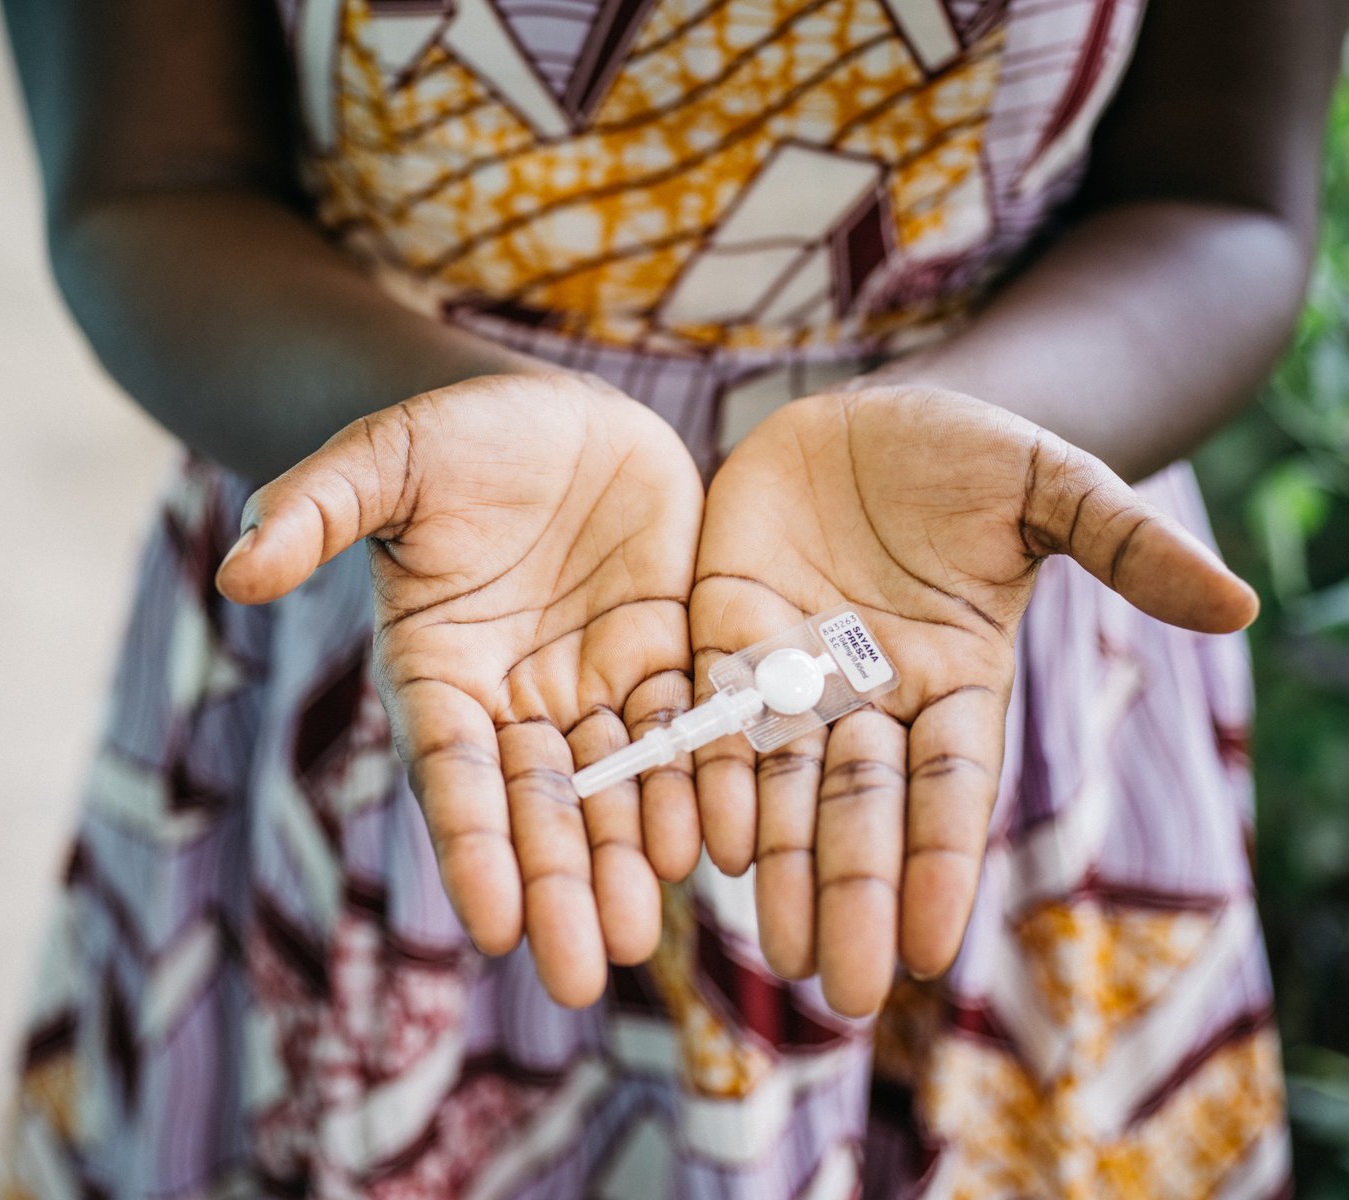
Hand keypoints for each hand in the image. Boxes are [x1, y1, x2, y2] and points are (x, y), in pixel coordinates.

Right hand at [217, 374, 703, 1005]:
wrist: (556, 413)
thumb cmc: (456, 436)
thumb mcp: (384, 459)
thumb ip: (317, 509)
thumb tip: (235, 572)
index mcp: (439, 672)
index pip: (452, 771)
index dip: (470, 843)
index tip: (492, 922)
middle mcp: (516, 700)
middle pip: (538, 807)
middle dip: (557, 885)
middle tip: (578, 971)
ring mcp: (595, 685)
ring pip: (616, 787)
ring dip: (628, 858)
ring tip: (641, 932)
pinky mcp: (666, 657)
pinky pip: (688, 731)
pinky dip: (700, 784)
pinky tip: (718, 843)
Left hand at [689, 385, 1256, 1014]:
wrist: (860, 414)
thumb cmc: (966, 452)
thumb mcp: (1049, 484)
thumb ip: (1124, 542)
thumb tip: (1240, 601)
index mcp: (954, 679)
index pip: (948, 789)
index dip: (938, 864)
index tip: (927, 948)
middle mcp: (869, 696)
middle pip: (861, 810)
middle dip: (851, 895)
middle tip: (839, 990)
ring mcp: (792, 671)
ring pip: (783, 783)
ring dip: (778, 864)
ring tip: (772, 948)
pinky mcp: (722, 633)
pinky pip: (710, 716)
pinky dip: (708, 777)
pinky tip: (704, 841)